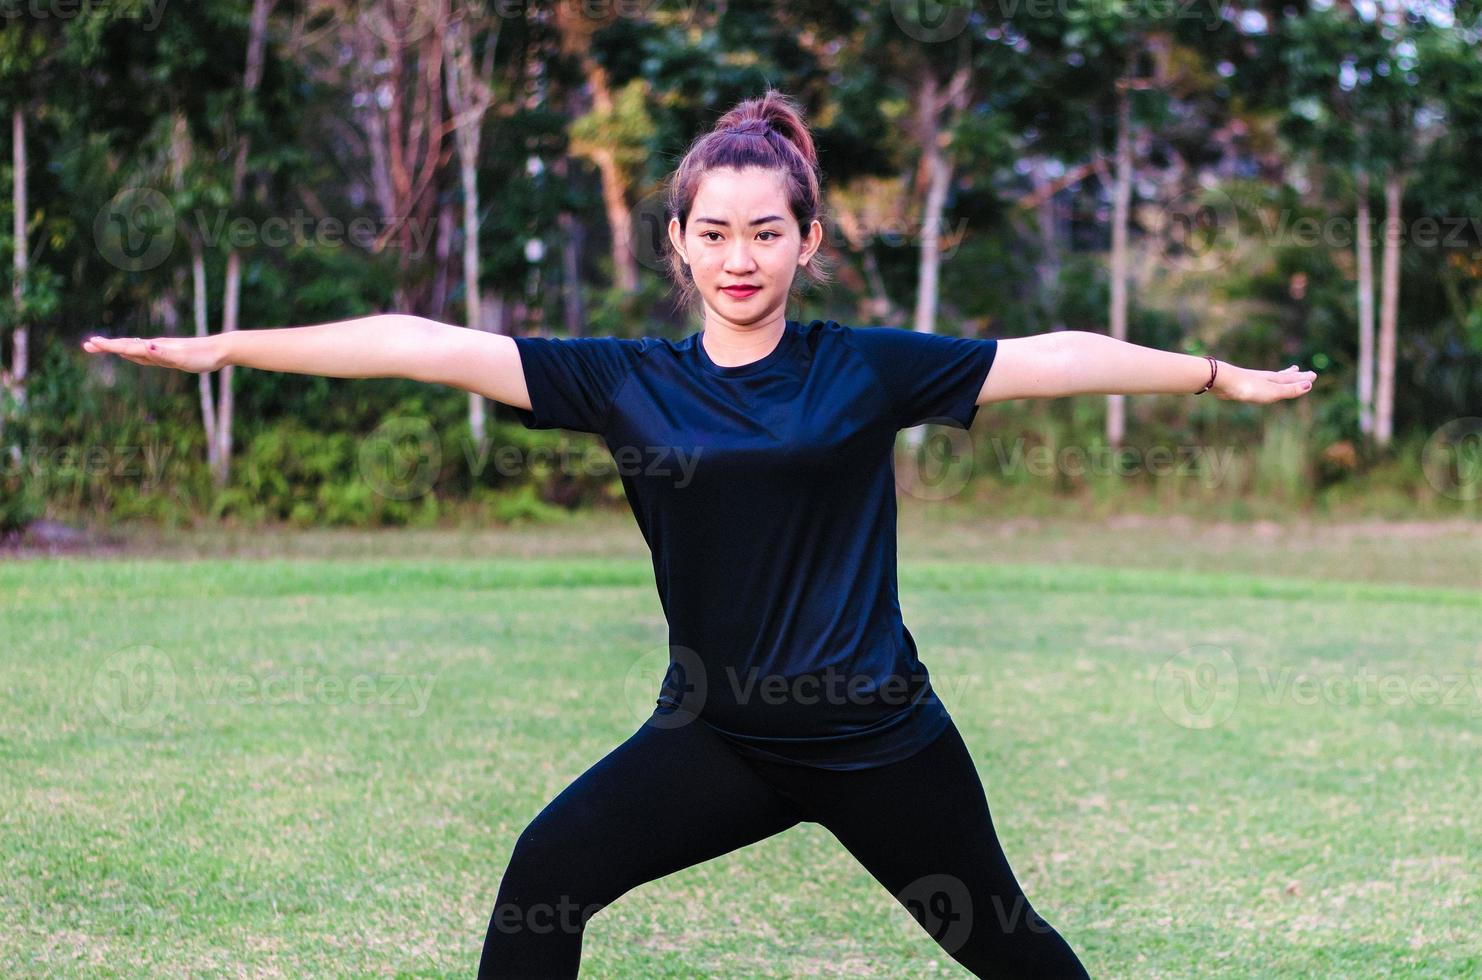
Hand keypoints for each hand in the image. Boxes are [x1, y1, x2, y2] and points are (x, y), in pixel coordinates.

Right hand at [81, 334, 225, 373]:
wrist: (220, 350)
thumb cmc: (201, 356)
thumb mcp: (182, 358)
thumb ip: (163, 353)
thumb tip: (146, 347)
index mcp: (155, 348)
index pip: (126, 346)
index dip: (108, 346)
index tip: (90, 343)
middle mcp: (156, 347)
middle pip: (126, 346)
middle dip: (107, 346)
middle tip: (87, 345)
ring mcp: (162, 350)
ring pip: (134, 348)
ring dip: (117, 348)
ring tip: (103, 346)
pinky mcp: (169, 354)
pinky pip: (146, 354)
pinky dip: (134, 352)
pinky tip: (132, 352)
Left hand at [1212, 362, 1315, 403]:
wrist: (1222, 380)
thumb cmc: (1249, 387)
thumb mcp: (1272, 391)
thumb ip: (1290, 390)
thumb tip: (1310, 384)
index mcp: (1273, 379)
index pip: (1291, 378)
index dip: (1302, 378)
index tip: (1313, 375)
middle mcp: (1264, 377)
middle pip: (1281, 376)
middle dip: (1292, 375)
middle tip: (1299, 369)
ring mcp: (1252, 380)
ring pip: (1269, 378)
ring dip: (1278, 377)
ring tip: (1282, 374)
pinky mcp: (1242, 384)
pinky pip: (1257, 384)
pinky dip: (1263, 383)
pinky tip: (1257, 384)